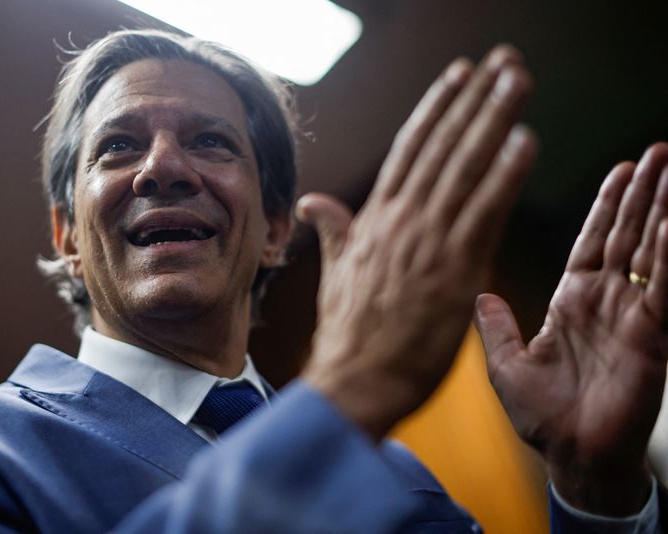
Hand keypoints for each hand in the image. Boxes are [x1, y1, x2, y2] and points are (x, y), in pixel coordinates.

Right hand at [298, 45, 536, 440]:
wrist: (355, 381)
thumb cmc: (349, 334)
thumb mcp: (336, 275)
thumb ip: (334, 231)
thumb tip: (315, 200)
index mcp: (374, 221)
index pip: (409, 151)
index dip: (436, 109)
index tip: (458, 77)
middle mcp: (401, 222)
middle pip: (442, 148)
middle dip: (474, 100)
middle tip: (501, 60)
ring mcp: (428, 244)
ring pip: (465, 170)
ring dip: (495, 121)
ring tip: (517, 81)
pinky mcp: (455, 272)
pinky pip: (484, 214)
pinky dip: (505, 176)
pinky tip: (524, 142)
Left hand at [475, 144, 667, 514]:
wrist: (570, 457)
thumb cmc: (540, 417)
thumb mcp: (505, 364)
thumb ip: (495, 327)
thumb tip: (480, 294)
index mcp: (571, 301)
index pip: (594, 240)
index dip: (608, 205)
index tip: (622, 168)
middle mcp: (605, 302)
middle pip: (626, 235)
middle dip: (642, 194)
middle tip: (658, 152)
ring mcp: (631, 317)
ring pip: (649, 252)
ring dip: (661, 211)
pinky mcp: (652, 338)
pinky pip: (663, 289)